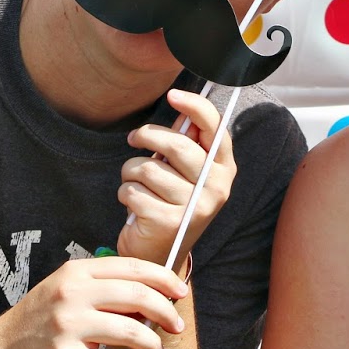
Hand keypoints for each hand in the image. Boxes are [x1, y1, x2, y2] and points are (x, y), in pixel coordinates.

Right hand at [0, 256, 187, 348]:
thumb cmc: (37, 324)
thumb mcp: (63, 292)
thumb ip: (100, 290)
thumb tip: (151, 298)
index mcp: (74, 273)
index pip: (131, 267)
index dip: (163, 279)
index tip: (180, 292)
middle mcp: (71, 294)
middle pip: (137, 296)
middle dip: (166, 312)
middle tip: (176, 326)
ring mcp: (67, 326)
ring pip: (131, 331)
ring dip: (153, 345)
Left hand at [114, 89, 236, 266]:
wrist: (161, 254)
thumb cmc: (169, 201)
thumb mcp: (182, 171)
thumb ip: (184, 142)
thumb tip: (180, 106)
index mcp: (224, 169)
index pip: (216, 128)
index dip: (195, 106)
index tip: (173, 95)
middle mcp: (216, 188)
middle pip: (177, 145)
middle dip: (147, 136)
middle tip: (134, 139)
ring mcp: (195, 207)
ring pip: (148, 168)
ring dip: (131, 172)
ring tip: (137, 184)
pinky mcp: (170, 222)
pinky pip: (133, 190)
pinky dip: (125, 194)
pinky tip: (134, 206)